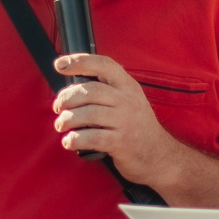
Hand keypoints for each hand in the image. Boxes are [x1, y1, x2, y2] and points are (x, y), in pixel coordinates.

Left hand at [51, 52, 181, 183]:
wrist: (160, 157)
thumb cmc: (137, 128)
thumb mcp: (129, 102)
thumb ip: (107, 91)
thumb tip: (71, 88)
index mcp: (128, 87)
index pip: (103, 65)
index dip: (80, 62)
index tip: (60, 65)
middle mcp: (128, 101)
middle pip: (90, 90)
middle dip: (67, 97)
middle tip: (58, 107)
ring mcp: (126, 122)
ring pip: (88, 114)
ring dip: (67, 119)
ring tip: (61, 125)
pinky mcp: (122, 143)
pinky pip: (92, 137)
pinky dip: (75, 139)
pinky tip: (69, 141)